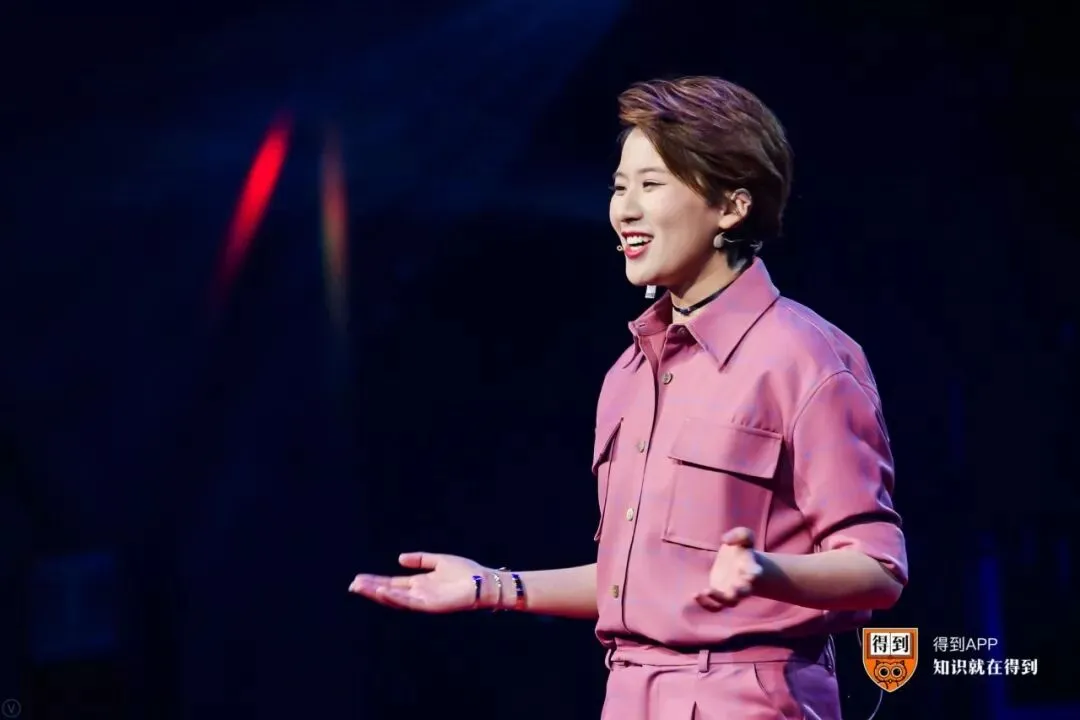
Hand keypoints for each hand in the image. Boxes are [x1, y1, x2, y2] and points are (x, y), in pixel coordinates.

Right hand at [349, 552, 488, 612]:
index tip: (359, 578)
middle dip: (371, 589)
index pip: (393, 583)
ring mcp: (423, 601)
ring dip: (379, 594)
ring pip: (396, 599)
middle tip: (353, 585)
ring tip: (362, 587)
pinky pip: (409, 602)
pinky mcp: (430, 605)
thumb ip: (421, 559)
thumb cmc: (466, 572)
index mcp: (420, 584)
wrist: (484, 583)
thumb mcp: (439, 561)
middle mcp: (419, 594)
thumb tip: (400, 558)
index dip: (375, 581)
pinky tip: (382, 591)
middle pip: (390, 592)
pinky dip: (395, 597)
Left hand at [695, 527, 762, 610]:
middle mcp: (744, 584)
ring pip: (729, 602)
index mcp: (751, 569)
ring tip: (705, 591)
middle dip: (740, 591)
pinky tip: (695, 594)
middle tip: (733, 587)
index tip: (755, 572)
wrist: (740, 563)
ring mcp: (733, 593)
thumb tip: (725, 540)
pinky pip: (716, 606)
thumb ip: (739, 534)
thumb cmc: (742, 549)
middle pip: (745, 592)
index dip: (755, 573)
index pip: (755, 572)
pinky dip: (706, 604)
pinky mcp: (720, 596)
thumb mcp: (743, 536)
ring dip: (718, 599)